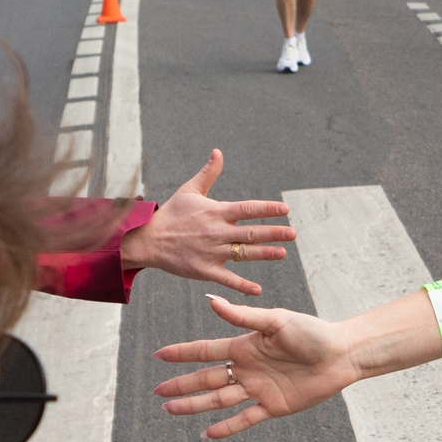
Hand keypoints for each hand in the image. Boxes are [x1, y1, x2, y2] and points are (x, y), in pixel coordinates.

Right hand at [118, 149, 295, 294]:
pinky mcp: (205, 270)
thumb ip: (208, 173)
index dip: (268, 208)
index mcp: (216, 212)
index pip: (247, 209)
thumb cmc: (171, 214)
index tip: (285, 209)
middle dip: (274, 233)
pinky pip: (227, 279)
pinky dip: (242, 285)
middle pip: (251, 232)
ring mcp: (212, 253)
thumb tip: (218, 152)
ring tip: (282, 253)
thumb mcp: (189, 190)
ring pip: (244, 254)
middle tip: (293, 233)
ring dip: (265, 254)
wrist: (149, 239)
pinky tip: (257, 289)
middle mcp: (217, 232)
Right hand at [155, 293, 355, 439]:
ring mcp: (258, 388)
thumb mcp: (276, 321)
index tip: (159, 356)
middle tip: (158, 393)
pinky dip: (226, 427)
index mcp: (245, 345)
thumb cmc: (312, 332)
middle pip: (207, 379)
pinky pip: (245, 419)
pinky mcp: (273, 406)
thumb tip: (211, 300)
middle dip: (181, 385)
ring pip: (219, 400)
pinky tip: (207, 434)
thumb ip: (243, 317)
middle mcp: (247, 368)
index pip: (206, 351)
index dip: (182, 353)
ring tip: (171, 410)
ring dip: (195, 406)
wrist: (341, 354)